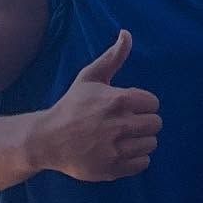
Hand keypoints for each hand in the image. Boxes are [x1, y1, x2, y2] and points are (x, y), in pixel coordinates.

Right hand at [29, 32, 161, 181]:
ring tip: (122, 138)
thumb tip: (127, 33)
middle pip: (156, 124)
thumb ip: (113, 57)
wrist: (47, 140)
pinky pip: (143, 163)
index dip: (142, 105)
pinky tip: (120, 152)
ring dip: (140, 141)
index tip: (127, 107)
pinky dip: (136, 159)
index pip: (154, 103)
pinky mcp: (113, 169)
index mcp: (118, 101)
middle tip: (126, 124)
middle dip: (144, 123)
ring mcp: (116, 149)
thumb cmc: (71, 106)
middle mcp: (120, 125)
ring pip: (151, 144)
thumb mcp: (90, 78)